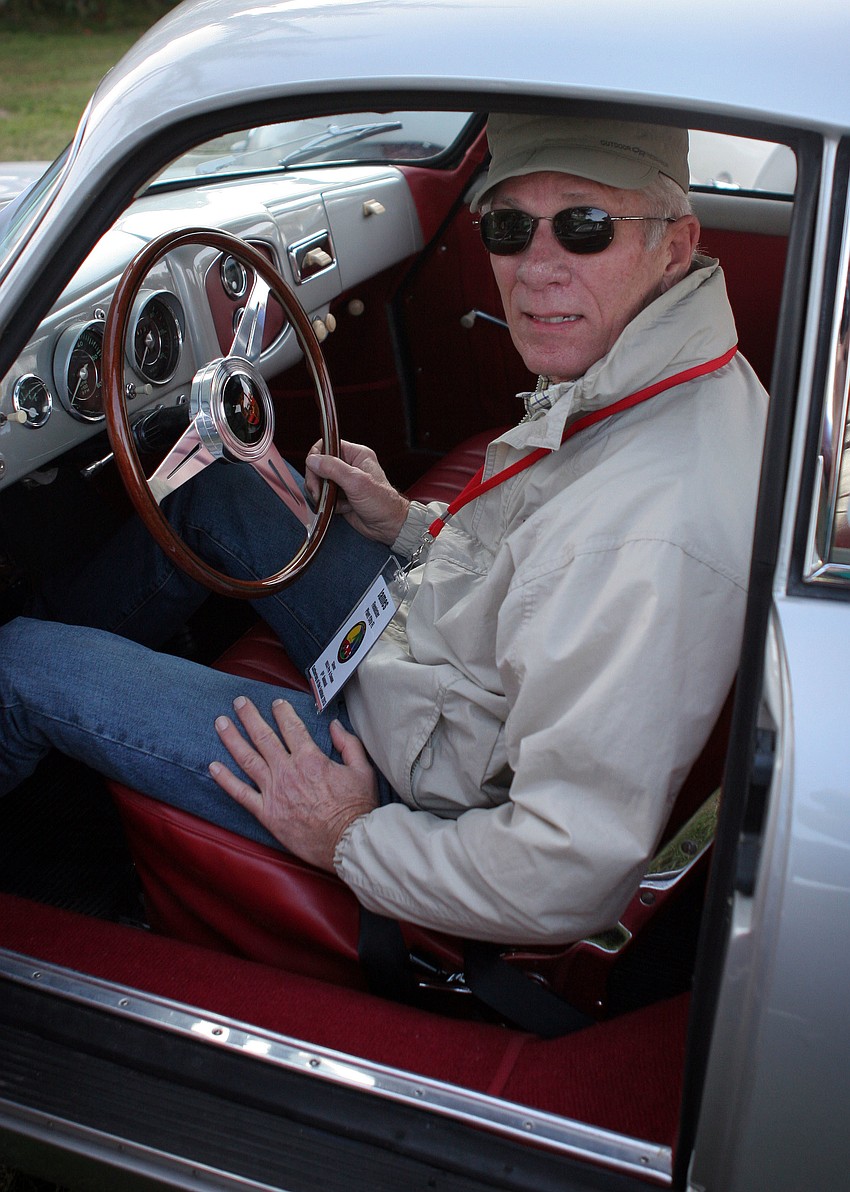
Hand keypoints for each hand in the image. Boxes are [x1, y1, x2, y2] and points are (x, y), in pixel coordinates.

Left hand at [209, 696, 378, 870]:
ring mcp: (274, 791)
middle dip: (249, 716)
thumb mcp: (362, 770)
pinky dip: (225, 779)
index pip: (291, 727)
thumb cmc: (356, 808)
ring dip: (232, 739)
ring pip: (247, 759)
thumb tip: (334, 726)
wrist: (346, 842)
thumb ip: (348, 744)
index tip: (275, 703)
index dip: (281, 712)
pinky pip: (240, 793)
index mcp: (310, 758)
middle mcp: (287, 771)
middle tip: (239, 702)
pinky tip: (213, 766)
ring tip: (221, 723)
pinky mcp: (266, 813)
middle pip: (263, 736)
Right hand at [305, 439, 408, 543]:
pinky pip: (324, 496)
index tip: (314, 471)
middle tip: (318, 493)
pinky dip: (328, 504)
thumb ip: (333, 469)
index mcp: (356, 455)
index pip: (328, 445)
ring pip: (320, 482)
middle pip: (319, 465)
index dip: (317, 457)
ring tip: (332, 503)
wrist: (388, 526)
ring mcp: (344, 482)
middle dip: (316, 480)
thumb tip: (312, 460)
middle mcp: (349, 465)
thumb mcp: (357, 482)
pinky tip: (342, 509)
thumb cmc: (382, 503)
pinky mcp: (340, 496)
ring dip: (322, 494)